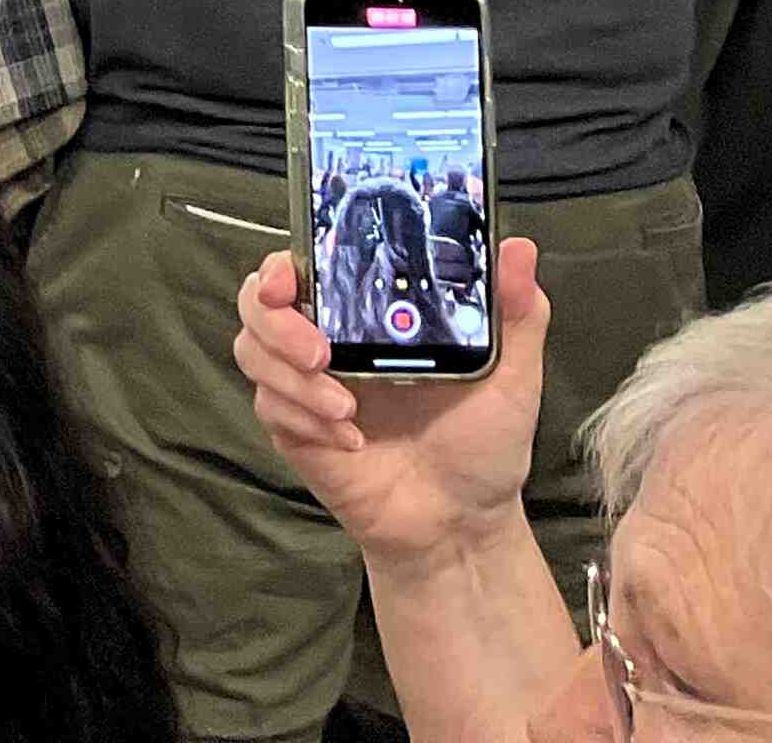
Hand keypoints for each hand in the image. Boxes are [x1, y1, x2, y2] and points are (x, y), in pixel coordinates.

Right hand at [232, 241, 547, 570]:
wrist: (461, 522)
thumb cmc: (483, 445)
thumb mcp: (512, 376)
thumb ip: (516, 313)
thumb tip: (518, 250)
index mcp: (370, 317)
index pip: (304, 266)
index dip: (282, 264)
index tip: (290, 279)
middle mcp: (330, 341)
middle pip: (258, 302)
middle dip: (276, 321)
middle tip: (320, 351)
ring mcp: (306, 385)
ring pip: (252, 351)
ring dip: (290, 376)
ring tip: (344, 406)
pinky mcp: (294, 428)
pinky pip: (269, 406)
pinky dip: (304, 418)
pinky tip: (349, 439)